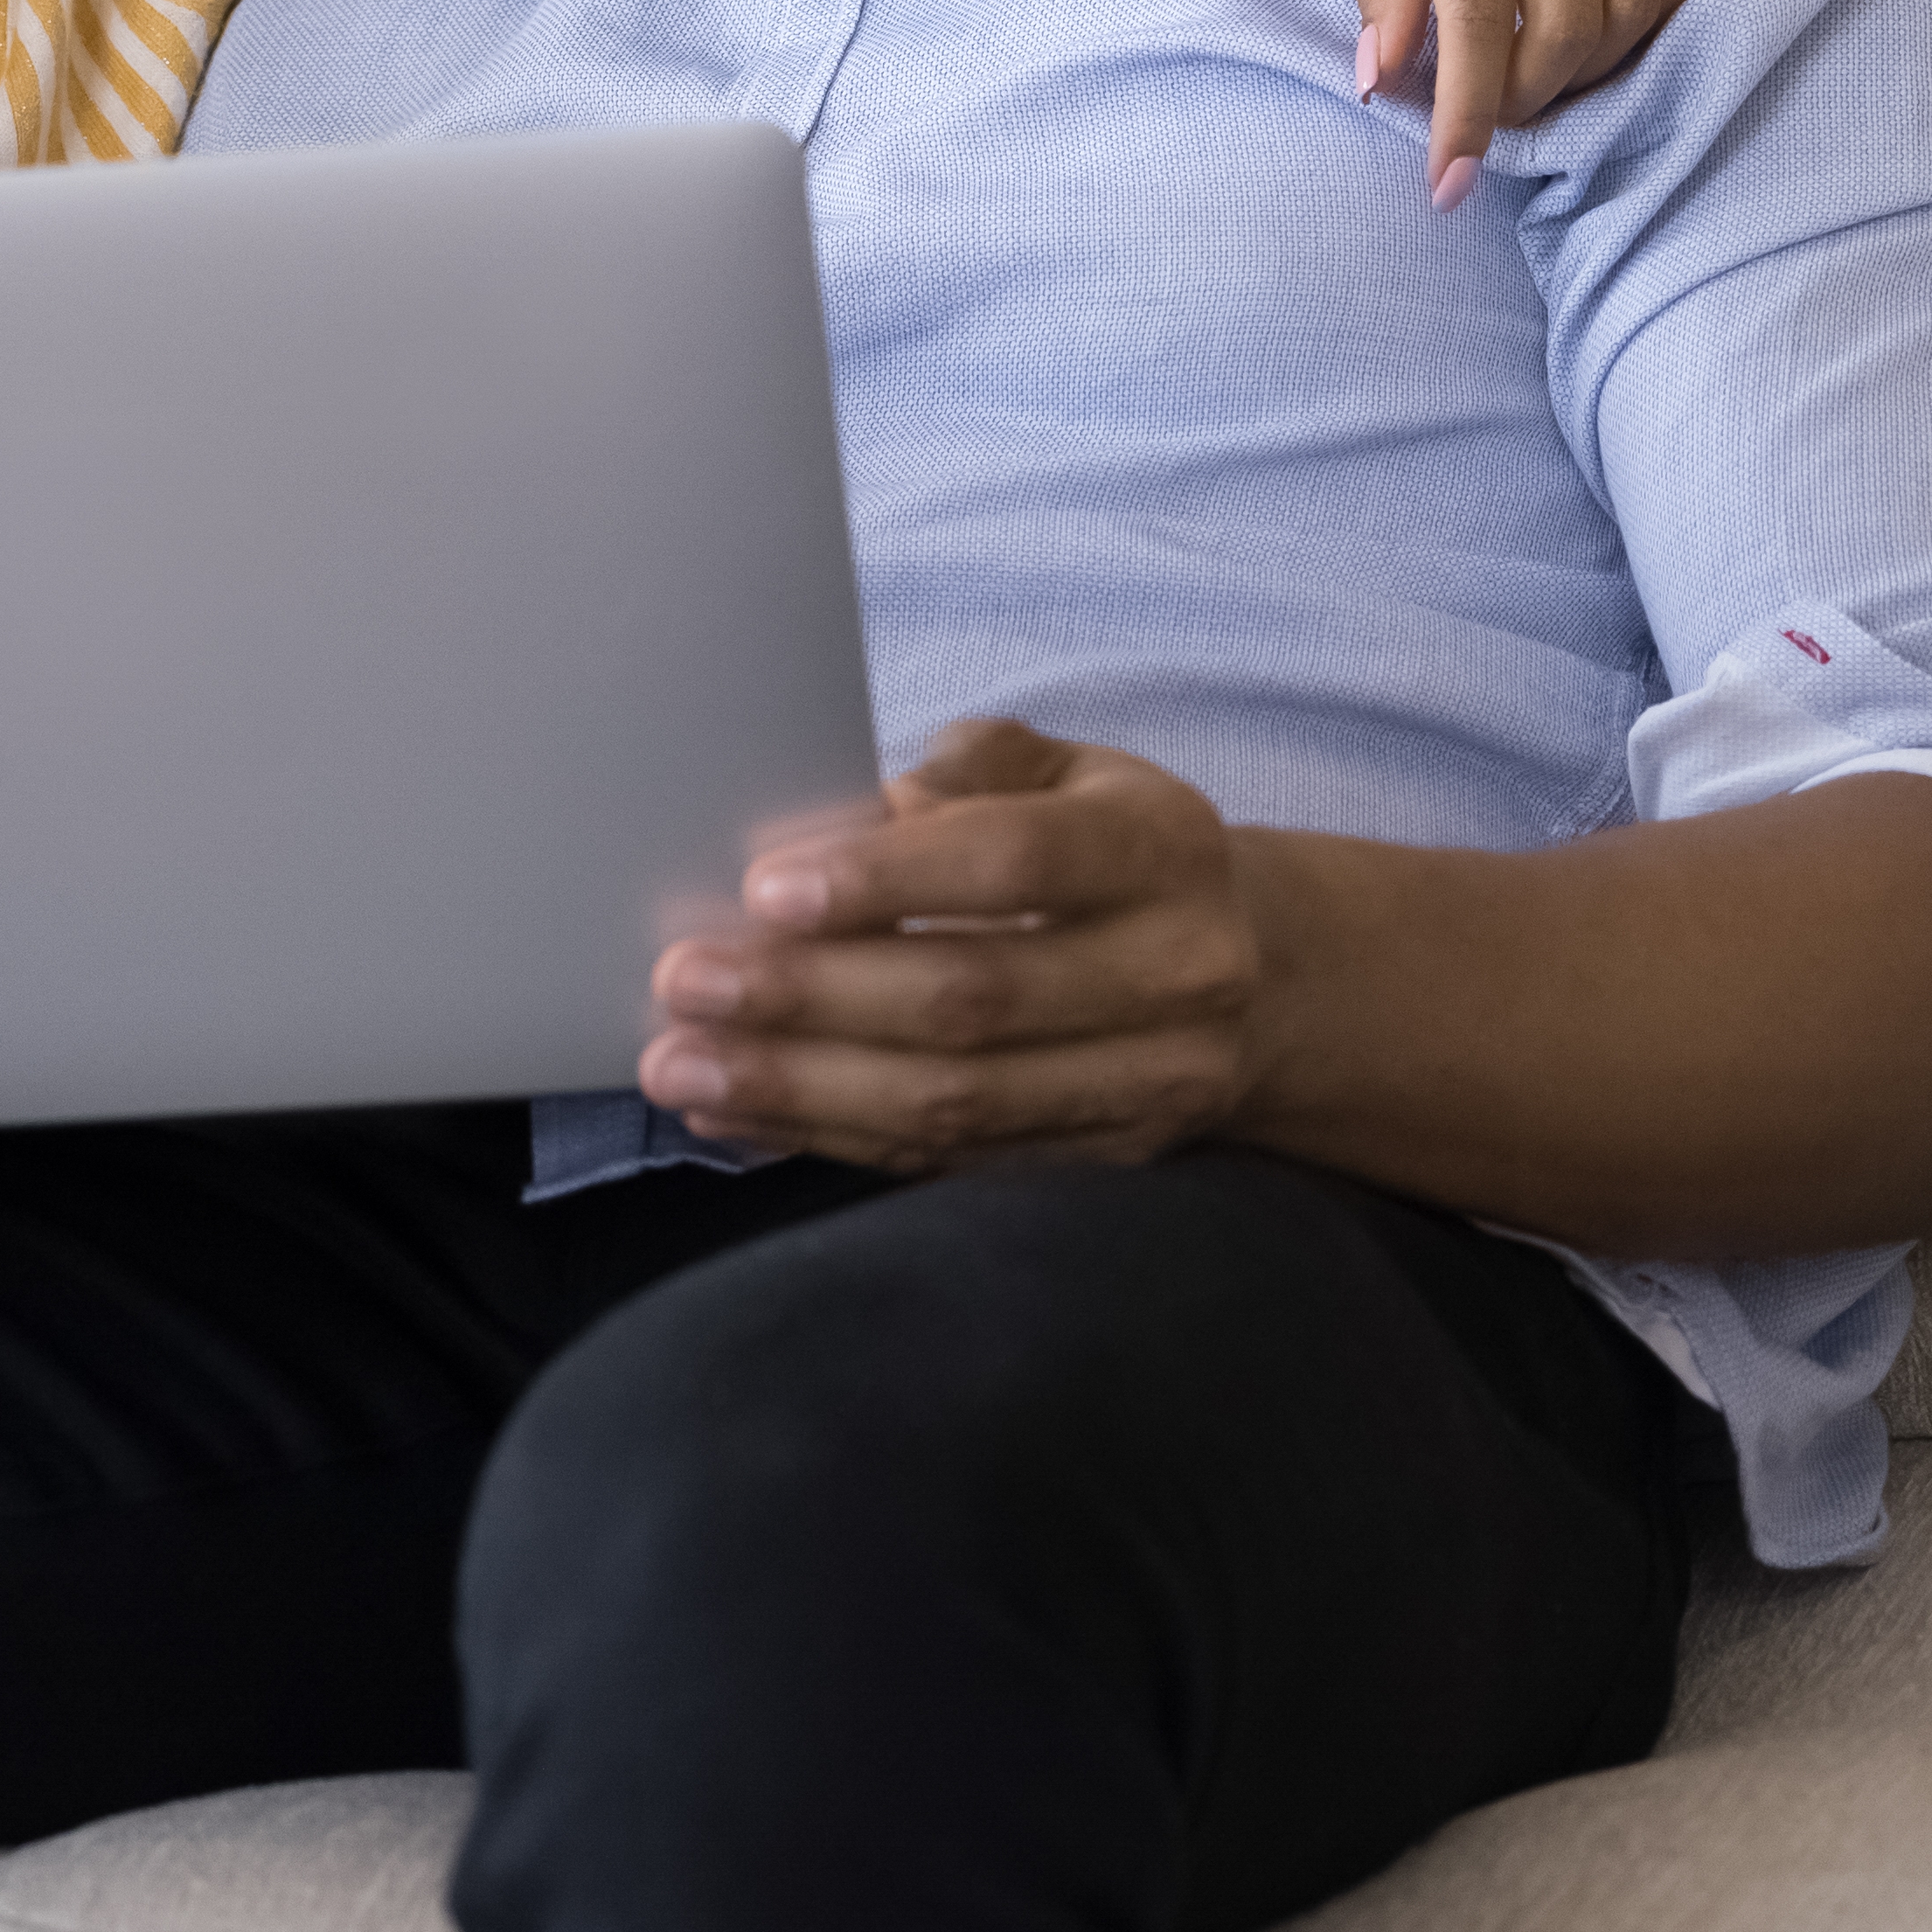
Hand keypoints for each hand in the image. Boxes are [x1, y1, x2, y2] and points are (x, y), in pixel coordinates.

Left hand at [631, 721, 1261, 1171]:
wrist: (1252, 969)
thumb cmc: (1109, 845)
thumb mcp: (1066, 771)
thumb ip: (963, 774)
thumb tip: (830, 818)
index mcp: (1163, 849)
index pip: (1015, 864)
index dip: (886, 879)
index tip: (763, 888)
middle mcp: (1179, 973)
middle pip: (973, 999)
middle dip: (809, 996)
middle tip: (684, 981)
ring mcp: (1152, 1083)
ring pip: (959, 1101)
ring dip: (801, 1087)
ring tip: (679, 1065)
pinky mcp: (1107, 1160)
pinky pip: (954, 1158)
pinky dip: (835, 1139)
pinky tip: (739, 1115)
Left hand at [1335, 0, 1699, 201]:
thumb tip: (1381, 80)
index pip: (1475, 22)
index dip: (1465, 116)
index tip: (1448, 181)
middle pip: (1565, 27)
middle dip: (1527, 101)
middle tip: (1492, 119)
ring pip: (1633, 4)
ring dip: (1589, 71)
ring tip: (1541, 82)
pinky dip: (1648, 20)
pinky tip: (1605, 34)